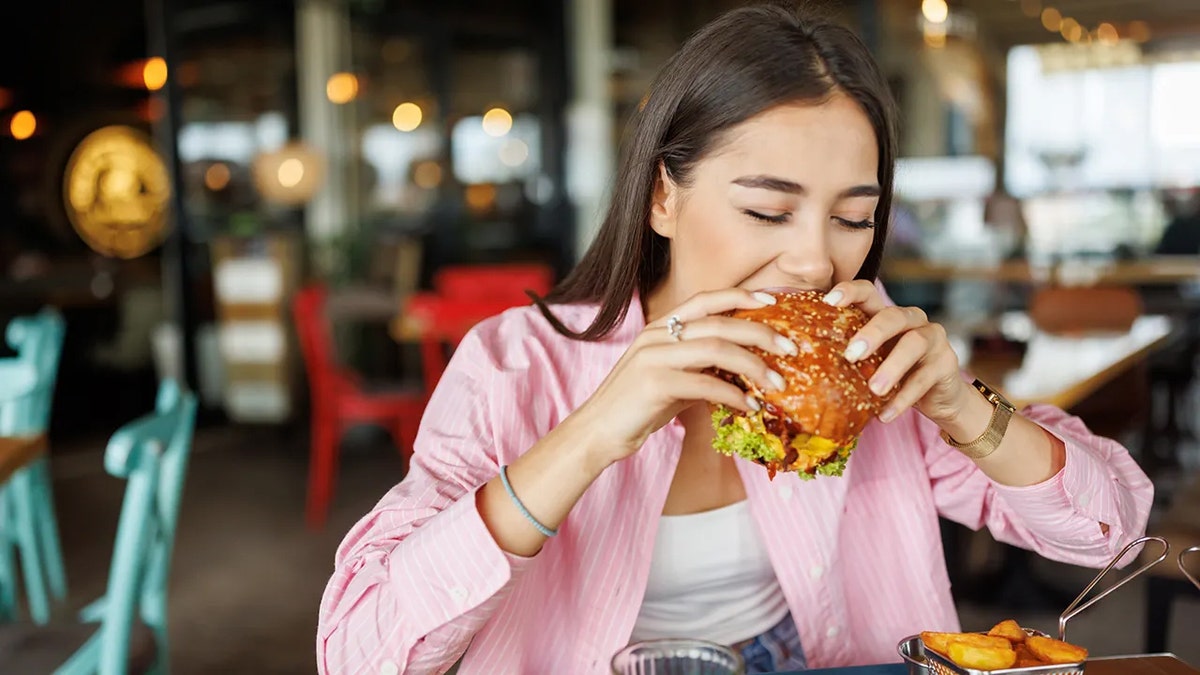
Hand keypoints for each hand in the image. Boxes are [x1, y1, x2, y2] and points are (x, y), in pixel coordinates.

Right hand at [572, 288, 799, 465]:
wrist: (597, 432)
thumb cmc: (637, 407)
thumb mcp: (673, 378)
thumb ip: (702, 368)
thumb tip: (743, 373)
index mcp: (661, 327)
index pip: (706, 299)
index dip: (741, 296)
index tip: (774, 300)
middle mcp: (657, 335)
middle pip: (720, 323)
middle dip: (762, 333)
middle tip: (791, 348)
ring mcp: (653, 357)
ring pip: (717, 349)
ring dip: (755, 366)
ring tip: (778, 384)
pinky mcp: (654, 384)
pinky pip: (706, 384)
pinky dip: (734, 395)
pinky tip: (750, 406)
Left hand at [823, 280, 970, 424]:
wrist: (940, 398)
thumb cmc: (895, 375)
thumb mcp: (871, 362)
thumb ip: (848, 356)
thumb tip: (798, 363)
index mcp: (887, 314)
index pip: (869, 292)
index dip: (850, 292)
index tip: (828, 301)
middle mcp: (913, 320)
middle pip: (893, 316)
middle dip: (872, 333)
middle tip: (851, 355)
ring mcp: (933, 339)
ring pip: (914, 344)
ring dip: (891, 368)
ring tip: (873, 390)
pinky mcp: (947, 364)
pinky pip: (924, 379)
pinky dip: (903, 399)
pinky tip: (885, 415)